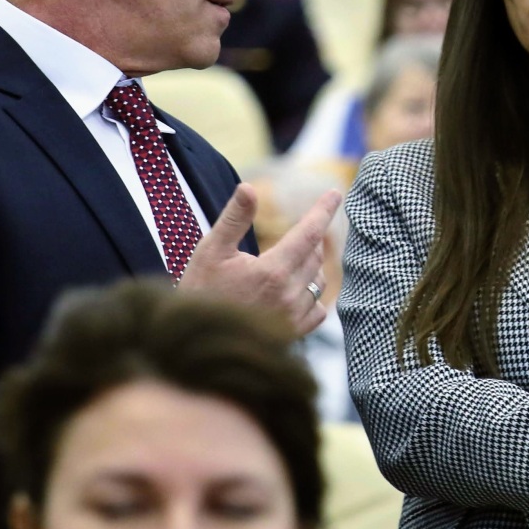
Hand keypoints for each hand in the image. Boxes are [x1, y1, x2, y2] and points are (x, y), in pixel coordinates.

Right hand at [178, 183, 338, 338]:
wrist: (193, 340)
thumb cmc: (199, 291)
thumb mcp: (211, 250)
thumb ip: (234, 218)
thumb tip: (248, 187)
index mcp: (272, 271)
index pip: (309, 233)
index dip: (323, 210)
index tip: (335, 193)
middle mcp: (289, 296)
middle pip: (314, 255)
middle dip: (307, 240)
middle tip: (289, 236)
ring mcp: (293, 319)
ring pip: (318, 281)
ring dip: (309, 267)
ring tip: (283, 265)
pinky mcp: (293, 336)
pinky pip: (318, 310)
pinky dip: (310, 296)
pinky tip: (291, 292)